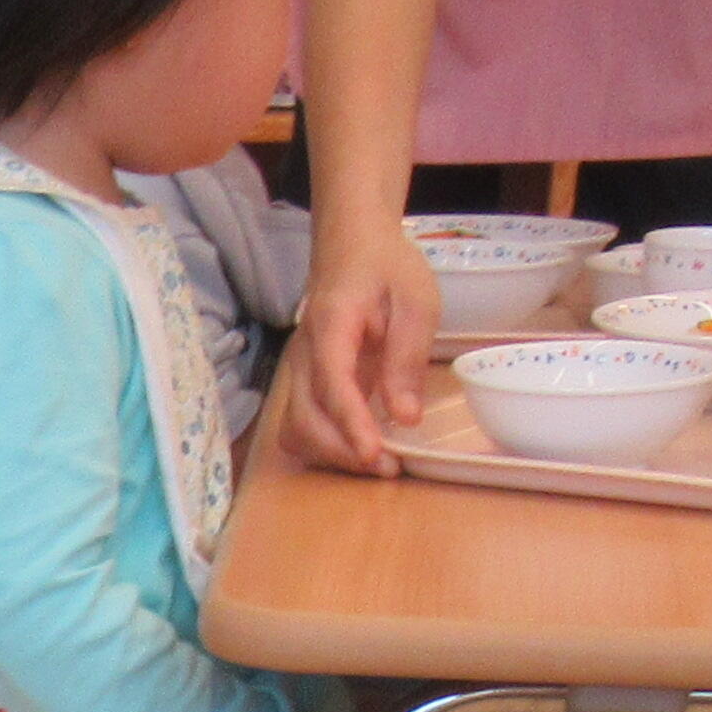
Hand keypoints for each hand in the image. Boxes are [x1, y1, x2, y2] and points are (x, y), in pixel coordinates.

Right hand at [285, 215, 439, 476]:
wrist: (352, 245)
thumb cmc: (387, 267)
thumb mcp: (416, 301)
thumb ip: (407, 357)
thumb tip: (405, 416)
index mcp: (331, 325)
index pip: (332, 383)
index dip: (351, 423)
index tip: (373, 455)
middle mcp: (304, 354)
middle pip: (303, 418)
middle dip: (343, 451)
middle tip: (389, 466)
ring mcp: (298, 371)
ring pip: (295, 429)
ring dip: (330, 455)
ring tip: (375, 462)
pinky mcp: (303, 383)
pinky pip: (298, 427)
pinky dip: (322, 446)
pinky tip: (355, 446)